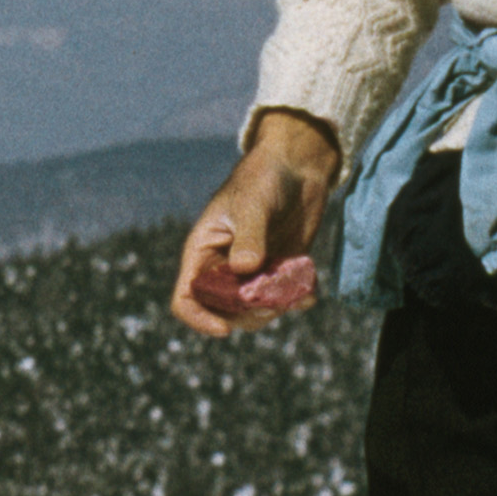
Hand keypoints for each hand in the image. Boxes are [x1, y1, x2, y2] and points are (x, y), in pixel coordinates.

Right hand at [171, 112, 336, 335]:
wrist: (296, 166)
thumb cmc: (263, 177)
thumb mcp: (252, 203)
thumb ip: (250, 235)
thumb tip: (245, 269)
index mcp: (203, 252)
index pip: (186, 297)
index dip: (199, 319)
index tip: (225, 329)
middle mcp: (223, 266)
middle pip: (224, 311)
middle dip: (248, 315)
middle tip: (273, 305)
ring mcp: (252, 271)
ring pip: (256, 310)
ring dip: (275, 310)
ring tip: (296, 293)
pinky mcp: (279, 269)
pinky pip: (285, 298)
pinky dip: (298, 299)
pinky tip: (310, 290)